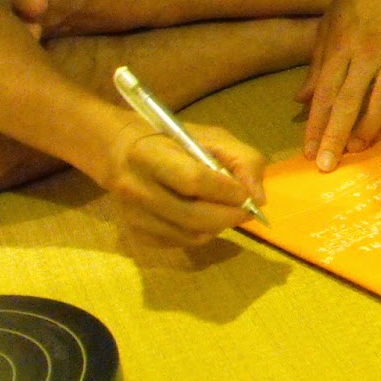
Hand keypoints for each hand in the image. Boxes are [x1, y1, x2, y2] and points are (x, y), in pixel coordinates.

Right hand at [104, 118, 266, 247]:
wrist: (123, 155)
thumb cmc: (175, 143)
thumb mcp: (213, 138)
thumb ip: (243, 160)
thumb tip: (258, 198)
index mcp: (149, 155)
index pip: (193, 180)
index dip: (226, 191)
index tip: (246, 194)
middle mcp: (135, 188)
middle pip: (193, 216)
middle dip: (229, 215)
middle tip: (246, 210)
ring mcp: (133, 216)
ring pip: (191, 235)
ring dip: (218, 226)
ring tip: (224, 209)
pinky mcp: (136, 236)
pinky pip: (182, 243)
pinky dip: (202, 233)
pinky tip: (202, 216)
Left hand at [298, 0, 380, 169]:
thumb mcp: (327, 26)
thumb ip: (317, 66)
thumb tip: (303, 101)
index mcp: (342, 45)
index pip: (326, 93)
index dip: (317, 125)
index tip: (308, 150)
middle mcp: (368, 55)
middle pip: (350, 105)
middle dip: (337, 138)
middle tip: (326, 165)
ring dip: (367, 134)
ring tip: (353, 152)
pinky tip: (379, 135)